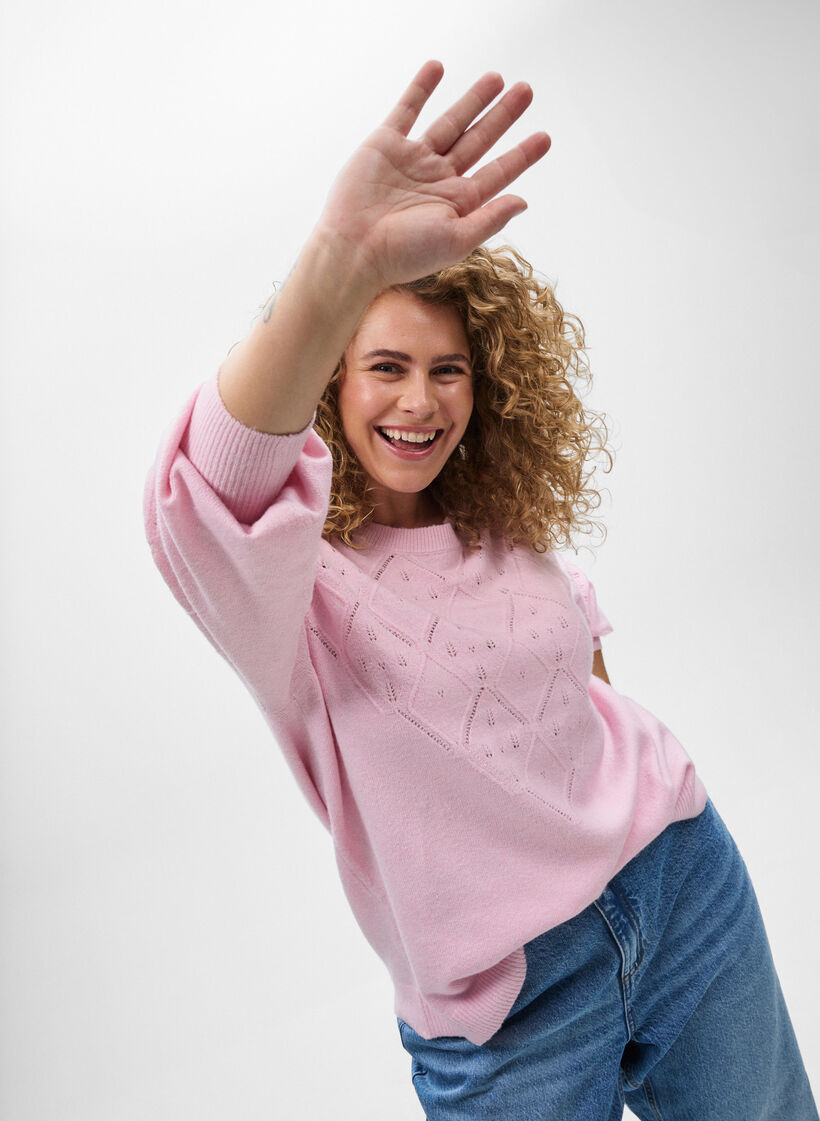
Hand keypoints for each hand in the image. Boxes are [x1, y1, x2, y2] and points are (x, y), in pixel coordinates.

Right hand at [315, 61, 550, 290]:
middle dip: (503, 116)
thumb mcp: (456, 240)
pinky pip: (407, 109)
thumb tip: (524, 201)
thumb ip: (491, 219)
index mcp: (458, 203)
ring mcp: (413, 160)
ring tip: (496, 78)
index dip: (522, 155)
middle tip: (526, 90)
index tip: (545, 137)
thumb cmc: (404, 254)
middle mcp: (439, 179)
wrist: (354, 248)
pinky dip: (421, 88)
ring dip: (473, 99)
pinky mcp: (385, 145)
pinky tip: (438, 67)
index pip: (498, 172)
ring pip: (450, 122)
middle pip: (479, 140)